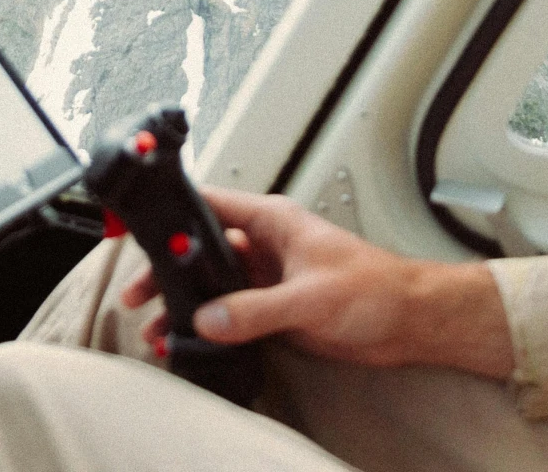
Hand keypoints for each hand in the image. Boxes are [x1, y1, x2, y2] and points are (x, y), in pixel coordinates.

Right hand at [119, 186, 515, 376]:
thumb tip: (209, 318)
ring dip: (186, 304)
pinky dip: (209, 326)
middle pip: (202, 250)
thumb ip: (255, 308)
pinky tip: (193, 341)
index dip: (174, 214)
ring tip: (156, 328)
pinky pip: (231, 314)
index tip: (141, 228)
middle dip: (168, 271)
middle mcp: (265, 246)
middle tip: (138, 293)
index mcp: (273, 221)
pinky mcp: (275, 309)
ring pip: (213, 286)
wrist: (409, 322)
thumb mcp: (310, 296)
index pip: (211, 205)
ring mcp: (268, 278)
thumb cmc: (377, 287)